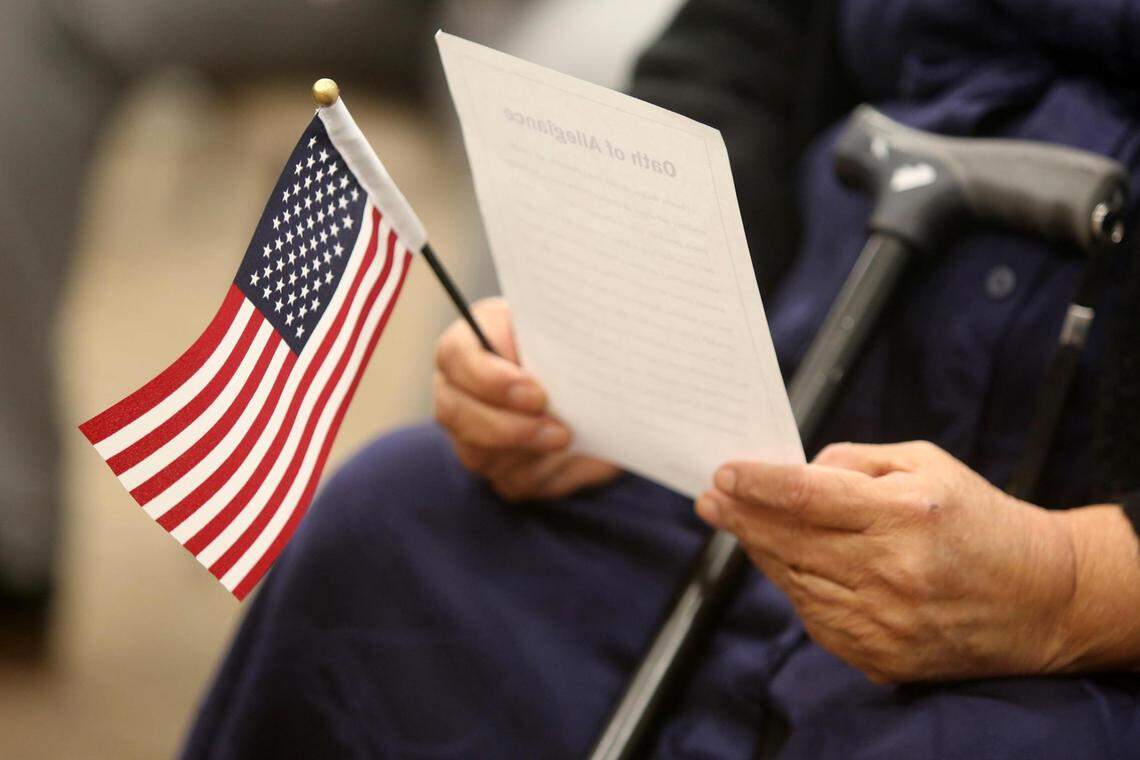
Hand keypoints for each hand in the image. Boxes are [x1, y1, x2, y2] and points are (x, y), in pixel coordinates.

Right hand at [433, 297, 620, 500]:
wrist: (595, 384)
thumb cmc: (570, 346)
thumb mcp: (564, 331)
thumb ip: (554, 336)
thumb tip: (568, 352)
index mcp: (469, 344)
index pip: (454, 356)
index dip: (489, 378)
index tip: (535, 392)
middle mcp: (457, 391)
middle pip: (456, 414)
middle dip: (509, 427)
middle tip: (557, 428)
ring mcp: (470, 435)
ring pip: (479, 455)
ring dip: (528, 451)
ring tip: (567, 438)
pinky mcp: (498, 469)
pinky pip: (510, 481)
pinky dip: (544, 473)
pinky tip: (570, 456)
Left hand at [695, 441, 1076, 682]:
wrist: (1042, 598)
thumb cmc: (979, 519)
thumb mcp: (926, 464)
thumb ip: (855, 462)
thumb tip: (794, 471)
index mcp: (905, 515)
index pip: (806, 498)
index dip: (757, 486)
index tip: (723, 474)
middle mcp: (892, 572)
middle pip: (789, 542)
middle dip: (741, 517)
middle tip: (711, 498)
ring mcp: (885, 623)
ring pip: (794, 582)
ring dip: (759, 551)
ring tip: (737, 523)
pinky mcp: (882, 657)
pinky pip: (815, 618)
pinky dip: (792, 587)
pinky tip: (779, 562)